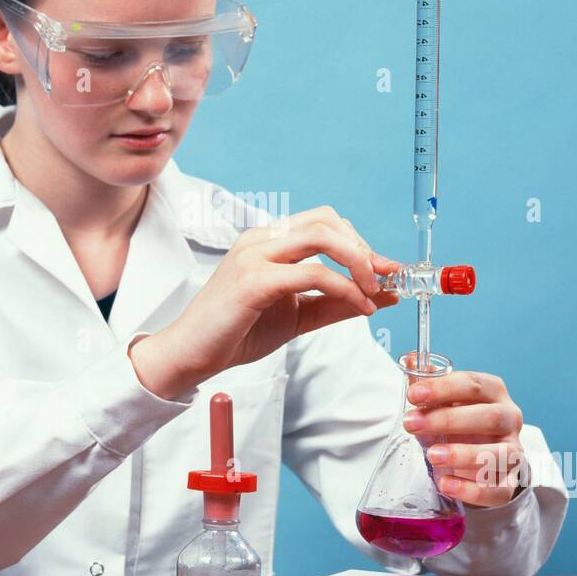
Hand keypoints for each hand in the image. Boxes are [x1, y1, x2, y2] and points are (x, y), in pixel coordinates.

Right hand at [129, 206, 400, 399]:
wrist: (191, 355)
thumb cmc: (237, 332)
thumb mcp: (298, 315)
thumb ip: (336, 303)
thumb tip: (384, 296)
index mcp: (268, 241)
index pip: (324, 222)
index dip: (360, 243)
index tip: (385, 271)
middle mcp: (261, 240)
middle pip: (327, 220)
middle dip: (364, 248)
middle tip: (385, 280)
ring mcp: (255, 256)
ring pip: (322, 236)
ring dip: (358, 262)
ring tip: (374, 292)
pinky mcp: (253, 281)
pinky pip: (313, 274)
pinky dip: (344, 289)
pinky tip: (359, 307)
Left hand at [401, 363, 528, 506]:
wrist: (483, 459)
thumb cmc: (461, 423)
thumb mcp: (445, 402)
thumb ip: (428, 385)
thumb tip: (410, 363)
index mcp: (494, 393)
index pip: (473, 385)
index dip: (443, 388)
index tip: (414, 395)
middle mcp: (509, 419)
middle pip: (488, 417)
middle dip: (448, 420)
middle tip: (412, 423)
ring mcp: (513, 452)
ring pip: (499, 454)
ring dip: (464, 454)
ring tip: (433, 455)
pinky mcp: (509, 484)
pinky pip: (497, 490)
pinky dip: (471, 489)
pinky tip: (446, 483)